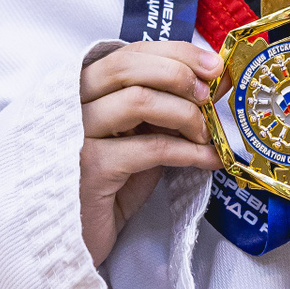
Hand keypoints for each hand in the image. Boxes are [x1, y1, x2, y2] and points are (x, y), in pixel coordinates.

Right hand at [79, 40, 222, 265]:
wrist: (79, 237)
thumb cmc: (114, 183)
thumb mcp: (142, 137)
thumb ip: (166, 109)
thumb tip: (217, 83)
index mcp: (84, 91)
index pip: (128, 53)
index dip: (174, 52)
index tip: (212, 64)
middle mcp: (73, 105)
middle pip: (126, 67)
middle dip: (178, 73)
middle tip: (209, 94)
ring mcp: (76, 136)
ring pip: (137, 101)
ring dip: (184, 114)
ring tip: (206, 135)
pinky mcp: (89, 170)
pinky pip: (149, 149)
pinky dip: (188, 152)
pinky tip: (208, 159)